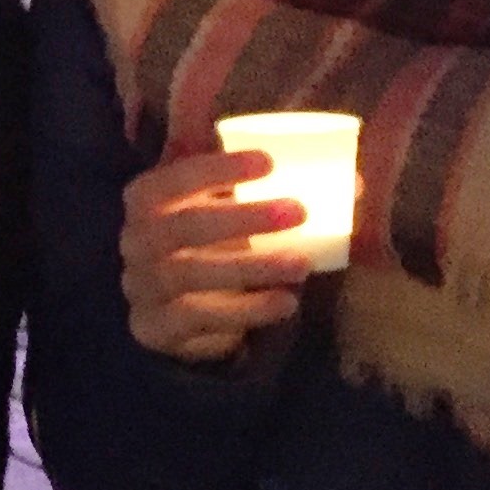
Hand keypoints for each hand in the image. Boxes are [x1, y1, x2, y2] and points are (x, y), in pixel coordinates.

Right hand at [119, 148, 311, 364]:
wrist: (173, 310)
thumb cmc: (206, 245)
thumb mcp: (222, 210)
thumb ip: (262, 189)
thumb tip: (354, 183)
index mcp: (145, 200)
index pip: (173, 177)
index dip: (216, 168)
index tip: (269, 162)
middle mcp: (134, 240)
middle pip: (181, 226)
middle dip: (241, 217)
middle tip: (299, 210)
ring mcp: (141, 286)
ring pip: (189, 273)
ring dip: (250, 266)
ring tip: (302, 263)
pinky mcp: (155, 327)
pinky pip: (197, 318)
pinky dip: (245, 310)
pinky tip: (285, 303)